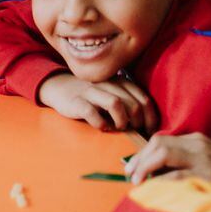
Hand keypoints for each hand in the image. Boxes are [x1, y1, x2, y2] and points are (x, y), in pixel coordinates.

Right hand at [37, 73, 156, 131]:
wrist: (60, 87)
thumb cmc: (91, 94)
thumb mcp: (112, 91)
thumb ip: (128, 100)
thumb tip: (147, 122)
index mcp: (120, 82)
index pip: (143, 98)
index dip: (150, 117)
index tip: (149, 130)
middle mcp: (108, 84)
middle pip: (132, 103)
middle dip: (138, 121)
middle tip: (134, 130)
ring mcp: (91, 92)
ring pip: (115, 103)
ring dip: (122, 120)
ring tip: (119, 128)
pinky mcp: (77, 102)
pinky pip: (92, 112)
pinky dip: (100, 123)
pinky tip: (102, 127)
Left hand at [125, 132, 210, 185]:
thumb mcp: (204, 158)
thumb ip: (182, 160)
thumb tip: (151, 171)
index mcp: (195, 140)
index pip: (160, 140)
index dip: (142, 153)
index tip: (131, 167)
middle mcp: (197, 146)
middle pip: (159, 144)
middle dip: (140, 160)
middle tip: (131, 176)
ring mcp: (203, 160)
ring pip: (164, 155)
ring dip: (146, 169)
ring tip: (139, 182)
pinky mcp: (207, 176)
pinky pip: (177, 176)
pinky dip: (161, 182)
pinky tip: (155, 189)